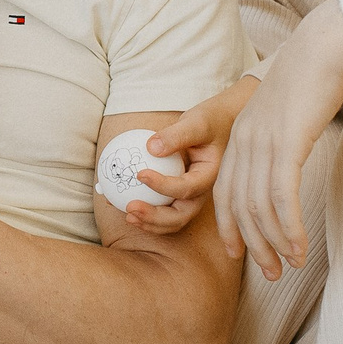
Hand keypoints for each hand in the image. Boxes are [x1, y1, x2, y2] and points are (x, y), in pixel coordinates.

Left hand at [121, 75, 258, 235]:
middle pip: (181, 215)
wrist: (221, 126)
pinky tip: (121, 204)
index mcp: (210, 176)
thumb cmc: (210, 121)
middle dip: (155, 218)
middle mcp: (202, 192)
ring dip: (149, 223)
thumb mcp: (197, 122)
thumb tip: (150, 148)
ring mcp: (192, 197)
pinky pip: (164, 209)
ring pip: (172, 219)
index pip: (187, 188)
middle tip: (130, 208)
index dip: (163, 186)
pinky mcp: (180, 196)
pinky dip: (145, 212)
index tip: (141, 174)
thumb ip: (177, 135)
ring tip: (126, 215)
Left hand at [214, 3, 342, 279]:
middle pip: (239, 205)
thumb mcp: (288, 108)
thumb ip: (282, 134)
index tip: (239, 252)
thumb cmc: (316, 73)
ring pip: (259, 207)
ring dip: (273, 243)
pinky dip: (288, 228)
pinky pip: (282, 197)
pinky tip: (299, 249)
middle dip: (253, 244)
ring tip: (287, 268)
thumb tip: (289, 154)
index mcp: (243, 132)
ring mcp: (264, 142)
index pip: (225, 189)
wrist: (328, 42)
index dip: (230, 224)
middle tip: (270, 274)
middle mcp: (245, 140)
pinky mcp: (287, 143)